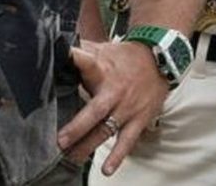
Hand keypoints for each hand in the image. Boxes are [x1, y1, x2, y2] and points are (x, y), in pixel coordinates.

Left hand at [57, 40, 168, 175]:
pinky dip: (117, 156)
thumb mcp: (104, 50)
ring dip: (88, 145)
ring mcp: (127, 108)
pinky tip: (107, 170)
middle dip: (77, 127)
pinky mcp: (139, 120)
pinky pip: (127, 141)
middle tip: (60, 141)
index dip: (73, 60)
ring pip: (106, 130)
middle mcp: (114, 91)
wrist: (159, 59)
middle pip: (94, 110)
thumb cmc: (125, 58)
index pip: (86, 62)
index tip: (60, 60)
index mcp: (103, 70)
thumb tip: (56, 46)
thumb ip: (81, 52)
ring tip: (71, 157)